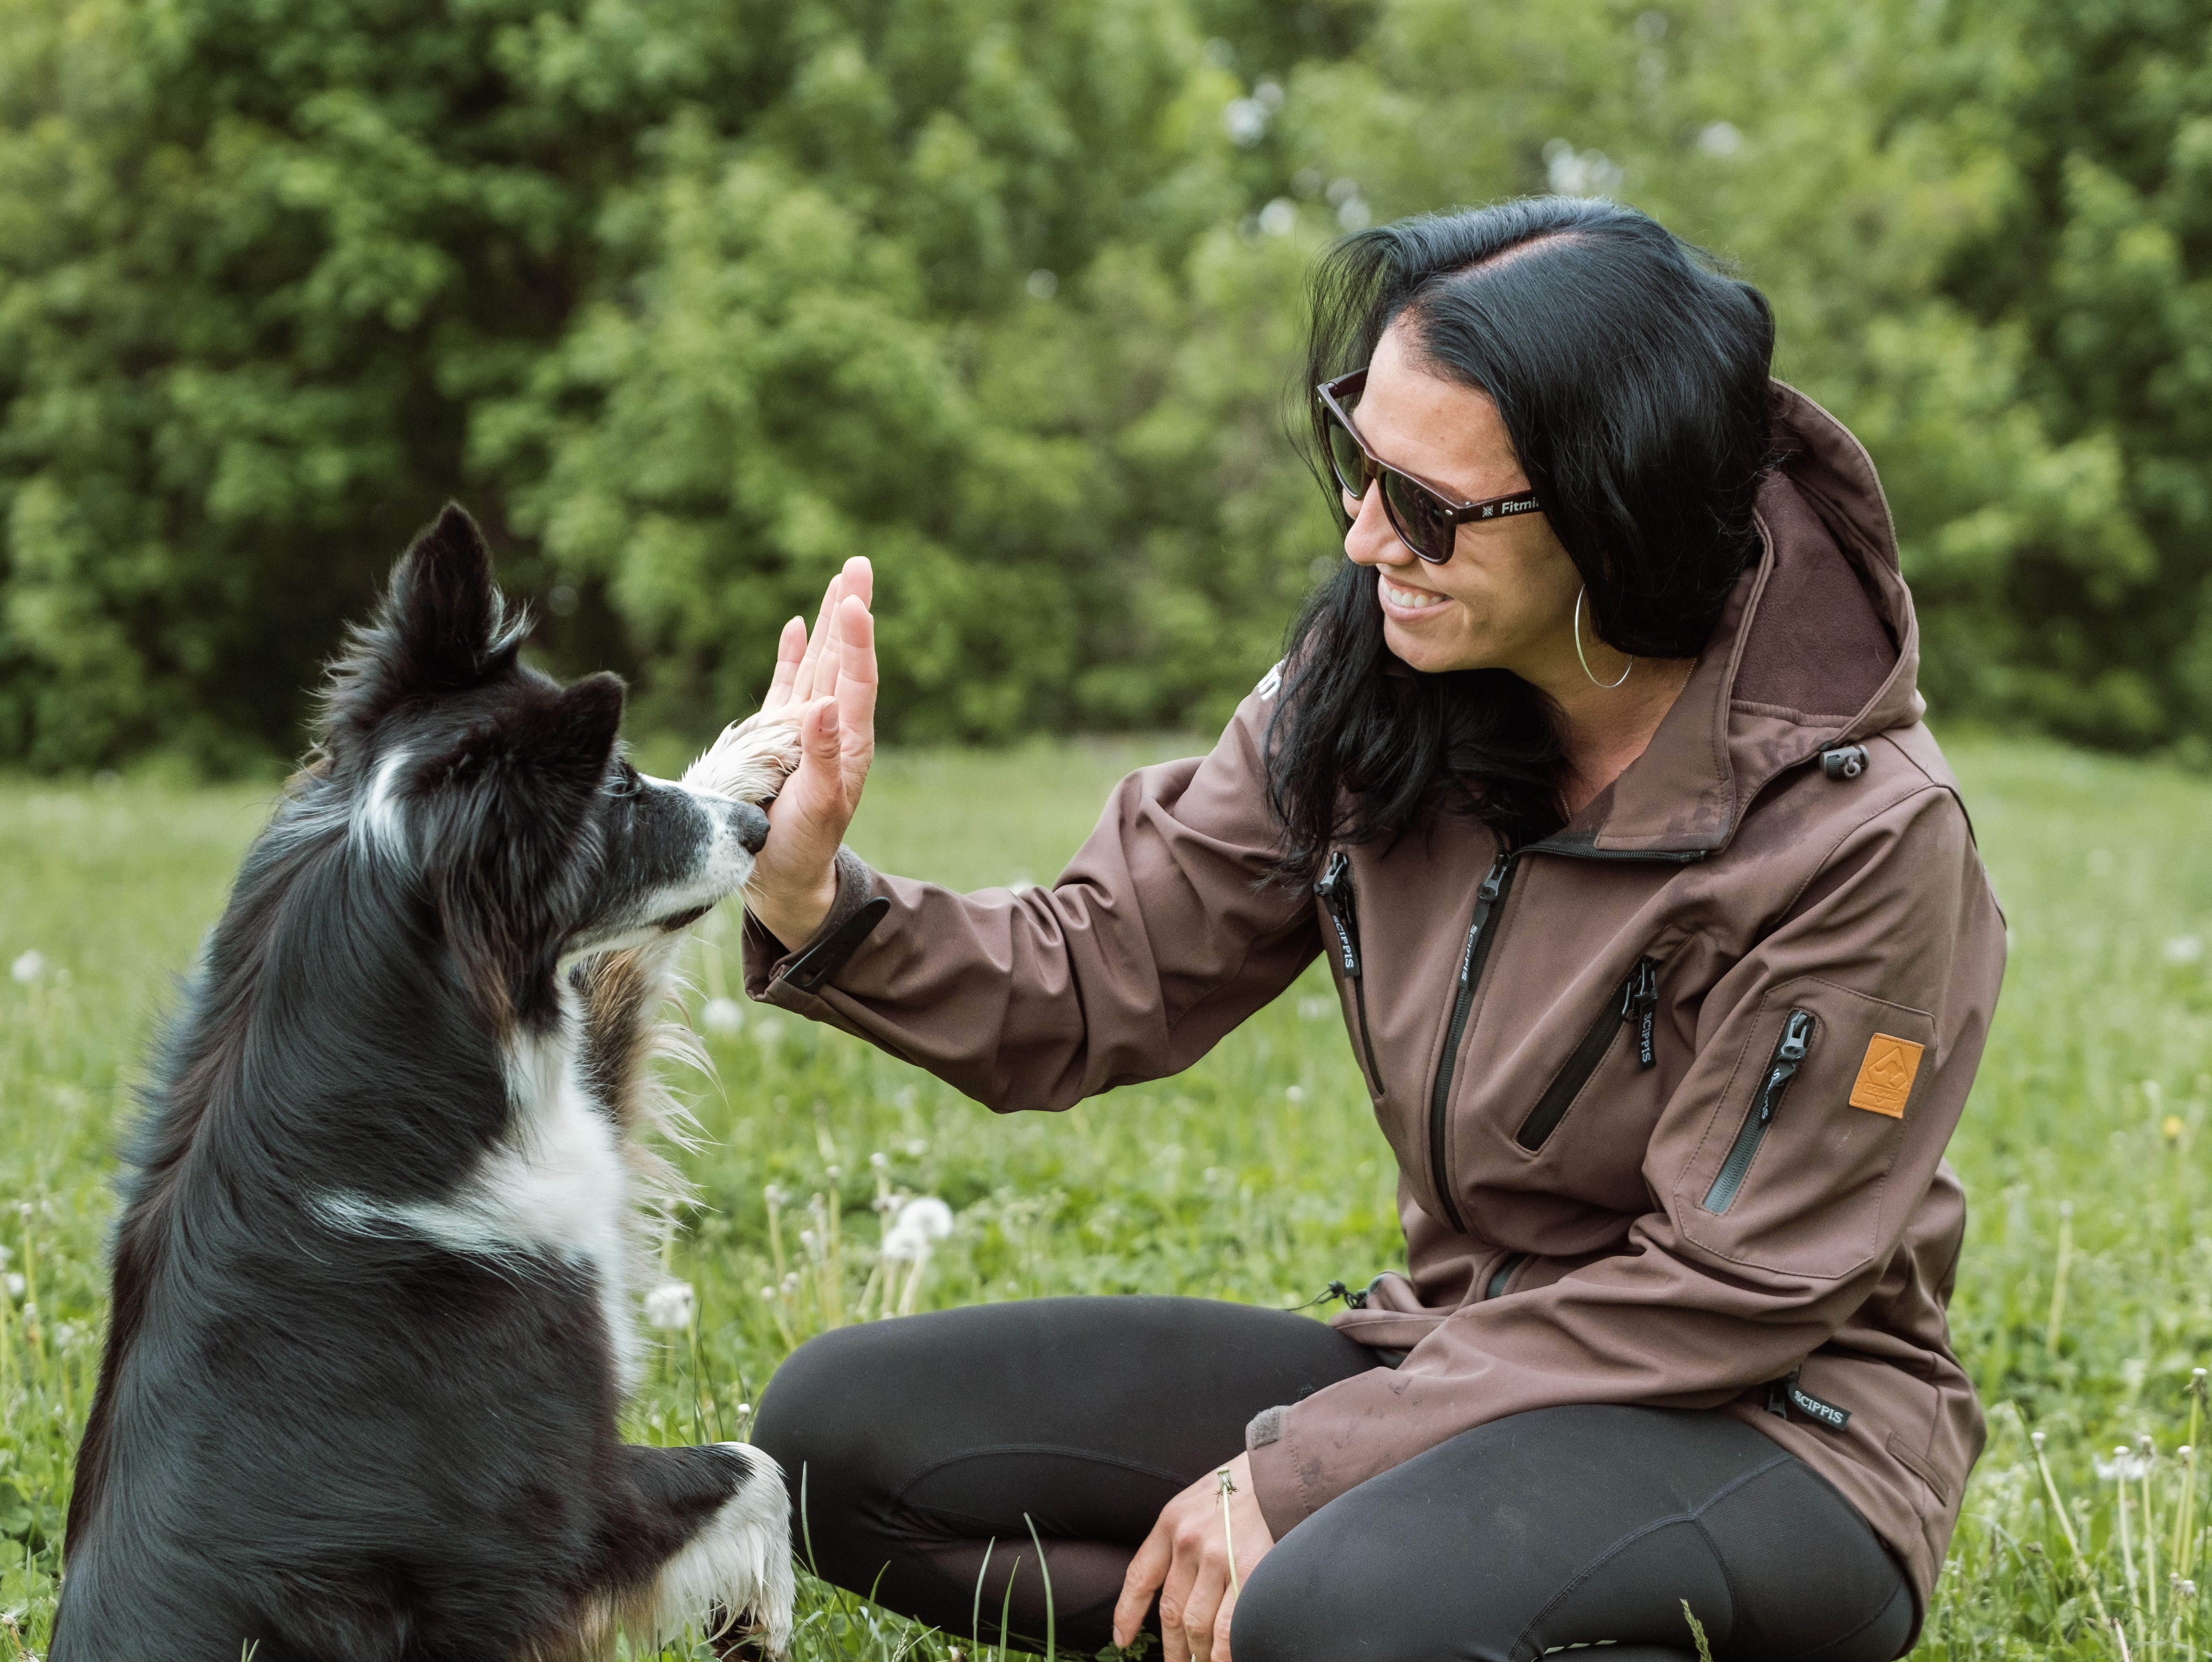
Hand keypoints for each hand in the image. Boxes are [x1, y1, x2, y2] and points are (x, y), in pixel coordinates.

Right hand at [743, 557, 876, 946]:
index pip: (857, 679)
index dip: (858, 639)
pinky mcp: (780, 737)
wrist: (784, 877)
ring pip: (820, 664)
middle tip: (859, 563)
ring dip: (829, 623)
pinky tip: (797, 627)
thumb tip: (826, 707)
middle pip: (844, 659)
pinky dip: (793, 655)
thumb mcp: (818, 807)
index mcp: (849, 743)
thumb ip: (822, 757)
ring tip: (839, 581)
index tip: (856, 600)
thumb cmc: (804, 848)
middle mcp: (832, 729)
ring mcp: (807, 729)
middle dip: (851, 610)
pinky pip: (788, 685)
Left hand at [1113, 1452, 1272, 1661]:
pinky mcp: (1250, 1570)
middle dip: (1174, 1648)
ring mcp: (1218, 1557)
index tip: (1123, 1639)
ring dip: (1200, 1654)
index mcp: (1171, 1522)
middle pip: (1172, 1611)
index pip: (1140, 1576)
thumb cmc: (1241, 1487)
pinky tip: (1223, 1660)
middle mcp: (1189, 1541)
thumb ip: (1181, 1537)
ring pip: (1198, 1625)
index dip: (1128, 1614)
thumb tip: (1180, 1586)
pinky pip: (1229, 1627)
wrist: (1281, 1469)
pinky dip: (1224, 1652)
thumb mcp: (1196, 1500)